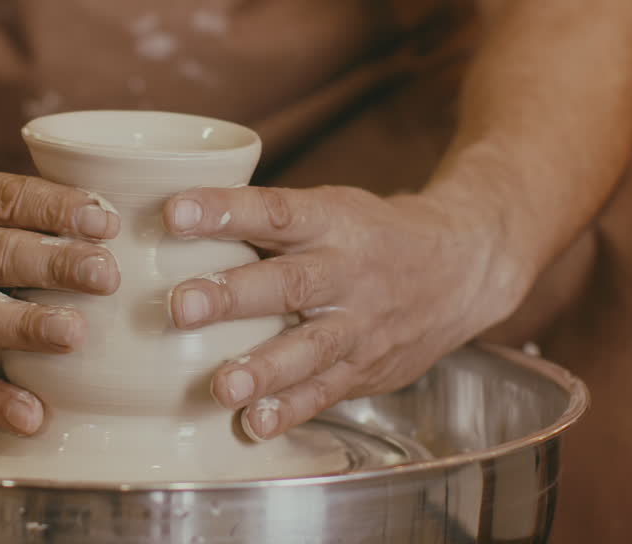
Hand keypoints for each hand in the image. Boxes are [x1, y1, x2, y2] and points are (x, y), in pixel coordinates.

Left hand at [162, 185, 526, 439]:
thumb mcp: (329, 208)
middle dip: (232, 296)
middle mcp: (347, 272)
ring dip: (262, 368)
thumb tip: (170, 217)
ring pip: (310, 347)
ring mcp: (360, 324)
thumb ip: (264, 220)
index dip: (225, 210)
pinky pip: (327, 392)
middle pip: (288, 284)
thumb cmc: (371, 233)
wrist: (461, 268)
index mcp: (332, 221)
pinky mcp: (366, 368)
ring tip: (220, 384)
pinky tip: (254, 424)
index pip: (275, 211)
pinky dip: (291, 410)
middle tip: (180, 307)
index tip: (174, 212)